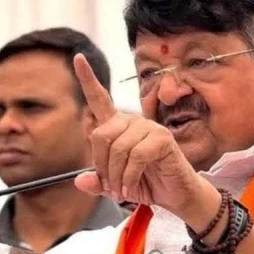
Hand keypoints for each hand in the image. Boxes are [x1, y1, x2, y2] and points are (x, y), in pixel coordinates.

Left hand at [72, 54, 217, 222]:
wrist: (175, 195)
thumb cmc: (148, 183)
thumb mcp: (116, 185)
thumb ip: (98, 181)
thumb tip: (81, 180)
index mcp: (119, 127)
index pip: (100, 99)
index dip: (88, 78)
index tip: (77, 58)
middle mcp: (133, 122)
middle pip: (101, 135)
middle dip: (101, 166)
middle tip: (109, 186)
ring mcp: (150, 128)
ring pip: (118, 148)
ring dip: (116, 176)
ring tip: (121, 191)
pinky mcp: (162, 139)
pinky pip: (136, 156)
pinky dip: (129, 177)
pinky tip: (130, 187)